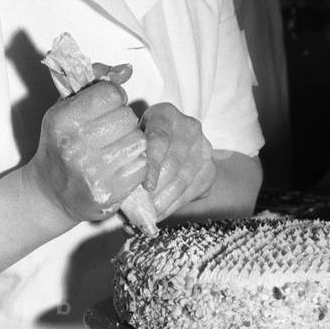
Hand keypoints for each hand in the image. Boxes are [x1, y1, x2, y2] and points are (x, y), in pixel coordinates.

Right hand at [28, 78, 147, 225]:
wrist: (50, 194)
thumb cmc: (61, 144)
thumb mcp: (66, 108)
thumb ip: (95, 82)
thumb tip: (127, 69)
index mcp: (62, 120)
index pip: (110, 93)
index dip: (113, 97)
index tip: (105, 107)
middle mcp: (75, 145)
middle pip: (127, 116)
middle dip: (123, 121)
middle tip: (110, 131)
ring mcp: (93, 171)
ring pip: (138, 139)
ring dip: (131, 141)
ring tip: (115, 148)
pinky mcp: (110, 191)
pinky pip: (142, 164)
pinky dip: (136, 163)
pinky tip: (120, 165)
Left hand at [140, 103, 215, 219]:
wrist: (173, 142)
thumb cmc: (143, 144)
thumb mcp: (134, 142)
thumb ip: (129, 158)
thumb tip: (120, 193)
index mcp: (165, 114)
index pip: (160, 139)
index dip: (153, 164)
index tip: (146, 187)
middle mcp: (188, 127)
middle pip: (174, 161)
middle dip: (158, 188)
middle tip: (143, 208)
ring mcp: (203, 146)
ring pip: (184, 178)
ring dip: (166, 200)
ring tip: (150, 214)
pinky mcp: (210, 167)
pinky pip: (193, 190)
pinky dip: (175, 205)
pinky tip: (161, 213)